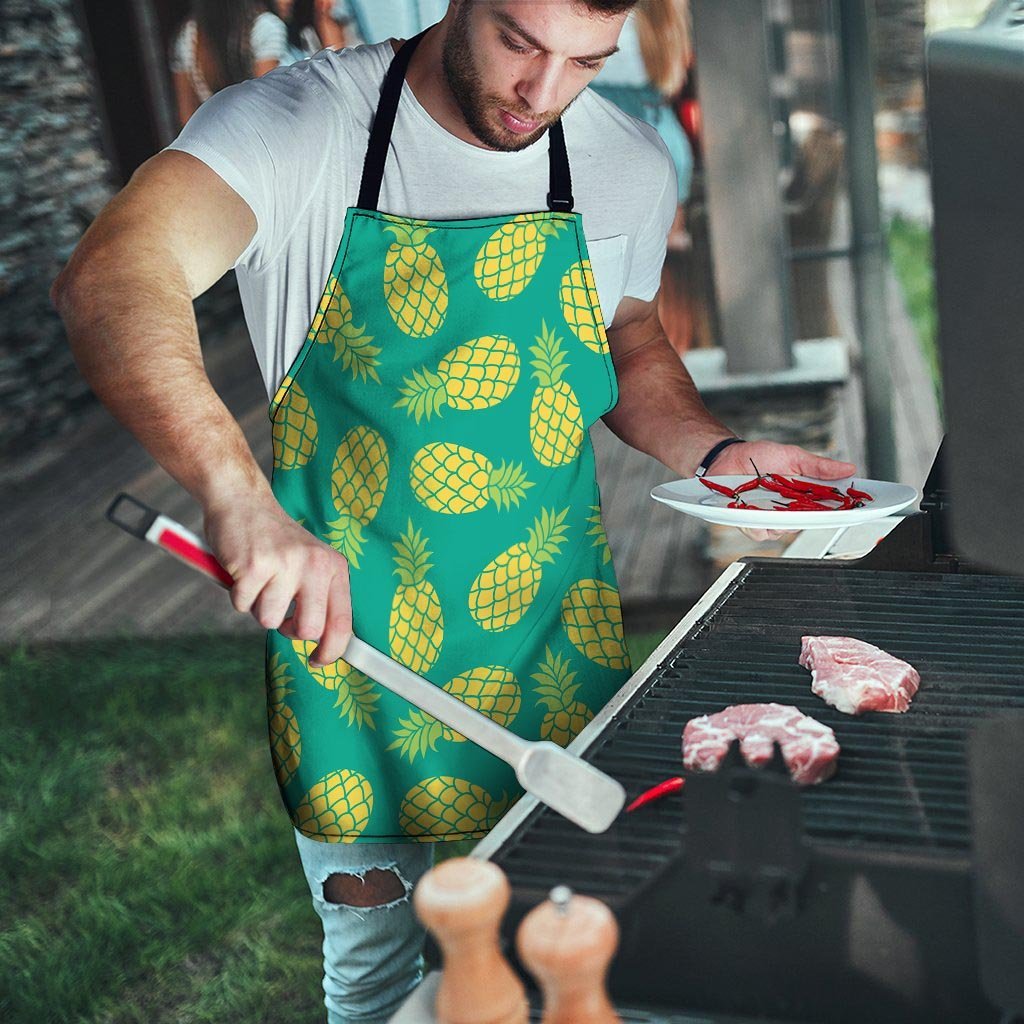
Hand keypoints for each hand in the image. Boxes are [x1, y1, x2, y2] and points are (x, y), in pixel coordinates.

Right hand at [204, 492, 351, 665]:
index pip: (342, 622)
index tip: (319, 661)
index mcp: (333, 567)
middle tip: (280, 612)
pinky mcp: (254, 566)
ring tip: (259, 579)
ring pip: (269, 620)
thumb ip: (319, 597)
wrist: (243, 501)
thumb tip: (326, 644)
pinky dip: (237, 594)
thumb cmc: (275, 541)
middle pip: (308, 630)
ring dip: (258, 607)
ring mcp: (285, 564)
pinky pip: (242, 605)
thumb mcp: (310, 563)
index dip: (332, 651)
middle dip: (289, 630)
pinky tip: (242, 571)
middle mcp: (315, 565)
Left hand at [708, 440, 856, 542]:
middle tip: (804, 502)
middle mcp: (789, 510)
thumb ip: (819, 466)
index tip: (856, 509)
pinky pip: (760, 532)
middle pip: (808, 523)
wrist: (727, 457)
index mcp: (804, 495)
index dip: (843, 511)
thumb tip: (849, 468)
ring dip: (779, 518)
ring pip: (784, 531)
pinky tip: (752, 509)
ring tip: (770, 499)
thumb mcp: (793, 456)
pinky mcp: (751, 523)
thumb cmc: (759, 456)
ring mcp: (770, 518)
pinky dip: (757, 522)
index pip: (829, 508)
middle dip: (809, 516)